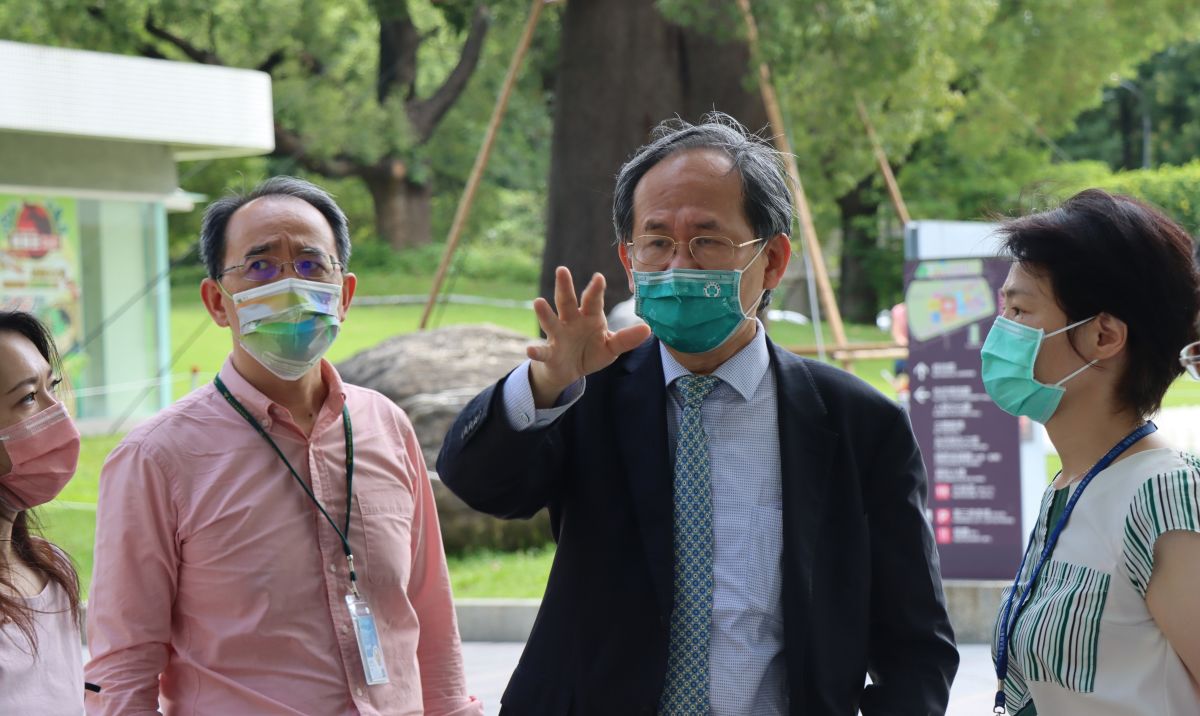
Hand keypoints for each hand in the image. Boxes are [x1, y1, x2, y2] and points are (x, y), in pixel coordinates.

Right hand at [527, 267, 650, 407]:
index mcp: (589, 316)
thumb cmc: (591, 352)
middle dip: (565, 286)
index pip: (593, 301)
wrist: (569, 371)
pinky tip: (529, 350)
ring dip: (544, 312)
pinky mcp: (549, 353)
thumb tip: (648, 329)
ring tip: (538, 302)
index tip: (599, 278)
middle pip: (567, 301)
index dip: (595, 290)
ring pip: (550, 321)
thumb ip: (626, 339)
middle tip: (562, 270)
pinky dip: (535, 351)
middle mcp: (571, 321)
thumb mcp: (611, 347)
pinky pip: (542, 352)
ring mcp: (558, 335)